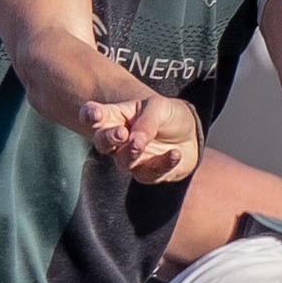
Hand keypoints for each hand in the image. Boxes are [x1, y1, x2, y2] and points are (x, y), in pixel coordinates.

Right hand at [82, 94, 200, 183]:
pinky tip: (175, 154)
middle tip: (121, 132)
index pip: (94, 115)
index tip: (95, 115)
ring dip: (131, 153)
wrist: (191, 136)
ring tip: (140, 144)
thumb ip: (146, 121)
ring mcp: (130, 159)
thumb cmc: (168, 117)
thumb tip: (134, 140)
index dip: (90, 115)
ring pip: (122, 161)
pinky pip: (149, 173)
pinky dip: (163, 163)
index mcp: (116, 116)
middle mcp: (118, 140)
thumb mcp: (160, 108)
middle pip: (102, 142)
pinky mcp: (146, 174)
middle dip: (108, 138)